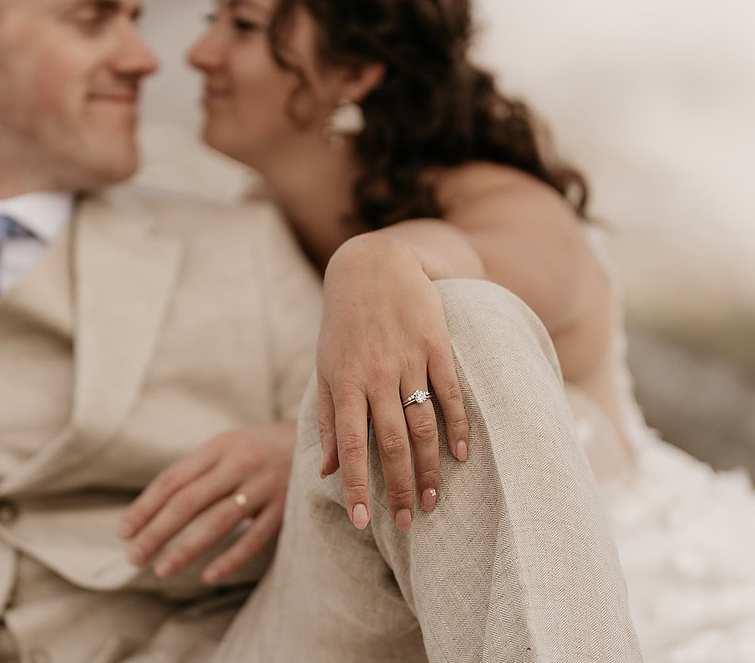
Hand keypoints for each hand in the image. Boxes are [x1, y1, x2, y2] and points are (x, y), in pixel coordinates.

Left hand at [118, 421, 294, 584]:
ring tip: (163, 570)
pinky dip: (232, 558)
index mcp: (220, 447)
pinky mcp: (287, 507)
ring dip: (187, 548)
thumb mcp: (230, 446)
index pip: (173, 480)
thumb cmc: (263, 448)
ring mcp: (265, 485)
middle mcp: (240, 463)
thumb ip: (199, 471)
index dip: (145, 506)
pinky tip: (210, 576)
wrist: (321, 439)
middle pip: (189, 501)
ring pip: (219, 521)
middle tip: (134, 557)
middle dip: (157, 531)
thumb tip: (155, 507)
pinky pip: (256, 537)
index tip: (124, 532)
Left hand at [318, 233, 468, 530]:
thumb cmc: (343, 324)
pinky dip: (458, 426)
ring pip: (423, 426)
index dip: (355, 487)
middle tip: (407, 522)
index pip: (351, 447)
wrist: (372, 265)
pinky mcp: (436, 346)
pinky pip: (451, 393)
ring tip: (434, 501)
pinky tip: (462, 456)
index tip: (361, 522)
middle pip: (392, 445)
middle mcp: (376, 375)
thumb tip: (326, 470)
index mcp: (344, 383)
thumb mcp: (325, 369)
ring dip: (430, 468)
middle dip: (399, 488)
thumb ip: (330, 419)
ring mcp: (408, 360)